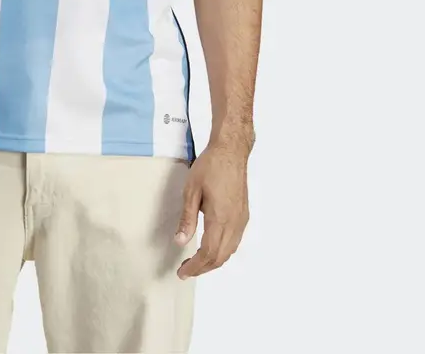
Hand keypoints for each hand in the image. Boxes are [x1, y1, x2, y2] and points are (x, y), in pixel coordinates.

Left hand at [173, 141, 249, 278]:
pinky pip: (235, 241)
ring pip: (229, 251)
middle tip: (186, 270)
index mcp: (220, 218)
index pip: (208, 253)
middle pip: (220, 257)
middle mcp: (234, 223)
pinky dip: (223, 251)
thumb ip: (187, 218)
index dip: (195, 267)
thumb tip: (180, 241)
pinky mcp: (244, 215)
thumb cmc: (210, 166)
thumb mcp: (191, 190)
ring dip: (213, 261)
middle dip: (203, 268)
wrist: (231, 151)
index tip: (182, 272)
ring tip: (196, 262)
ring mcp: (241, 220)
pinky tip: (212, 248)